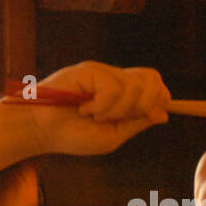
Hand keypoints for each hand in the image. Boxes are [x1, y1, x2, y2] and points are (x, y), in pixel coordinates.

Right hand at [5, 61, 170, 156]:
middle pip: (151, 79)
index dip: (161, 97)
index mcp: (124, 94)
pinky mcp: (88, 70)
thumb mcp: (112, 136)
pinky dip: (101, 106)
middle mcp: (115, 79)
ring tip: (94, 115)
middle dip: (143, 104)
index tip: (149, 115)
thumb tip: (164, 113)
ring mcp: (102, 72)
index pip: (154, 84)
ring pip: (133, 86)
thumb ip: (136, 123)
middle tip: (118, 118)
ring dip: (116, 110)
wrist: (42, 131)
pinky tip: (83, 109)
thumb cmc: (73, 135)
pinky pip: (112, 87)